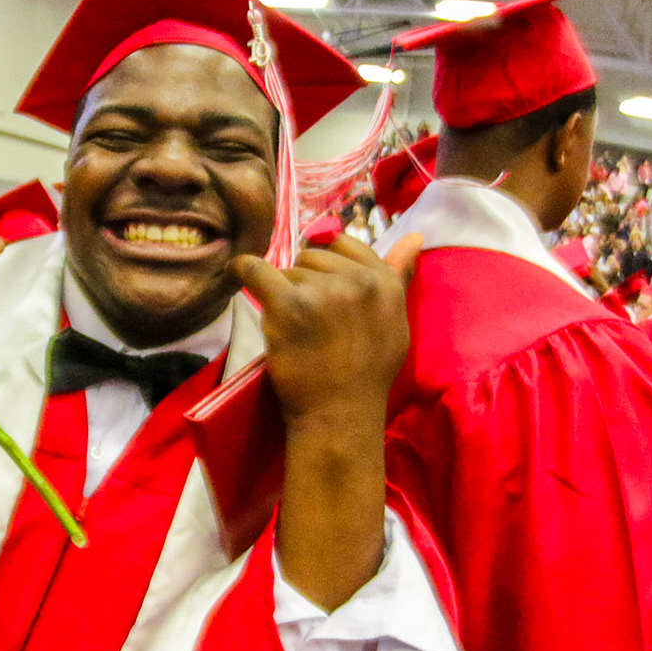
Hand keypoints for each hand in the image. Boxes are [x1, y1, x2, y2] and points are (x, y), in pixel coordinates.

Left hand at [230, 233, 420, 426]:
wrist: (339, 416)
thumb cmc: (367, 375)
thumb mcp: (395, 322)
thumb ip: (399, 276)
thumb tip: (415, 234)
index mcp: (384, 283)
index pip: (346, 245)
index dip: (329, 266)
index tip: (323, 293)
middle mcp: (358, 282)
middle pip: (314, 257)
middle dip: (306, 281)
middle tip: (310, 321)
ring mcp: (324, 292)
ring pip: (288, 270)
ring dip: (284, 293)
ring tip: (295, 330)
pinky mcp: (289, 305)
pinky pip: (256, 270)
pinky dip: (242, 270)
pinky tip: (235, 272)